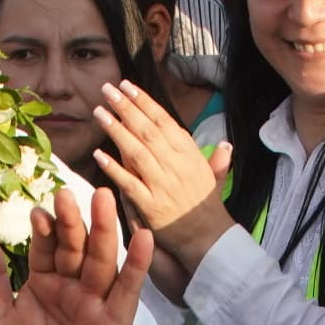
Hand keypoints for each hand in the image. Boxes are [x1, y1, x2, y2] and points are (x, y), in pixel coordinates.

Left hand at [0, 186, 152, 324]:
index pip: (45, 248)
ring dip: (103, 231)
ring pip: (100, 261)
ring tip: (104, 201)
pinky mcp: (116, 323)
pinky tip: (143, 237)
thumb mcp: (2, 322)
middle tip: (66, 196)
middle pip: (73, 248)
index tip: (36, 212)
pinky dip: (136, 265)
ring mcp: (96, 302)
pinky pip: (127, 291)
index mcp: (43, 282)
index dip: (43, 230)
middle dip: (71, 222)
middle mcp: (71, 286)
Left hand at [83, 79, 228, 281]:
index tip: (128, 86)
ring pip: (137, 152)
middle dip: (127, 107)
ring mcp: (163, 185)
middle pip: (148, 130)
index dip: (145, 102)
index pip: (164, 121)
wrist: (209, 239)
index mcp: (189, 154)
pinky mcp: (151, 205)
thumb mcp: (214, 179)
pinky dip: (114, 168)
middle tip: (107, 89)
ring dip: (117, 130)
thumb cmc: (208, 208)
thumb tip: (225, 144)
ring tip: (99, 113)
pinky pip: (130, 183)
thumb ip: (216, 160)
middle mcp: (177, 165)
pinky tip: (99, 154)